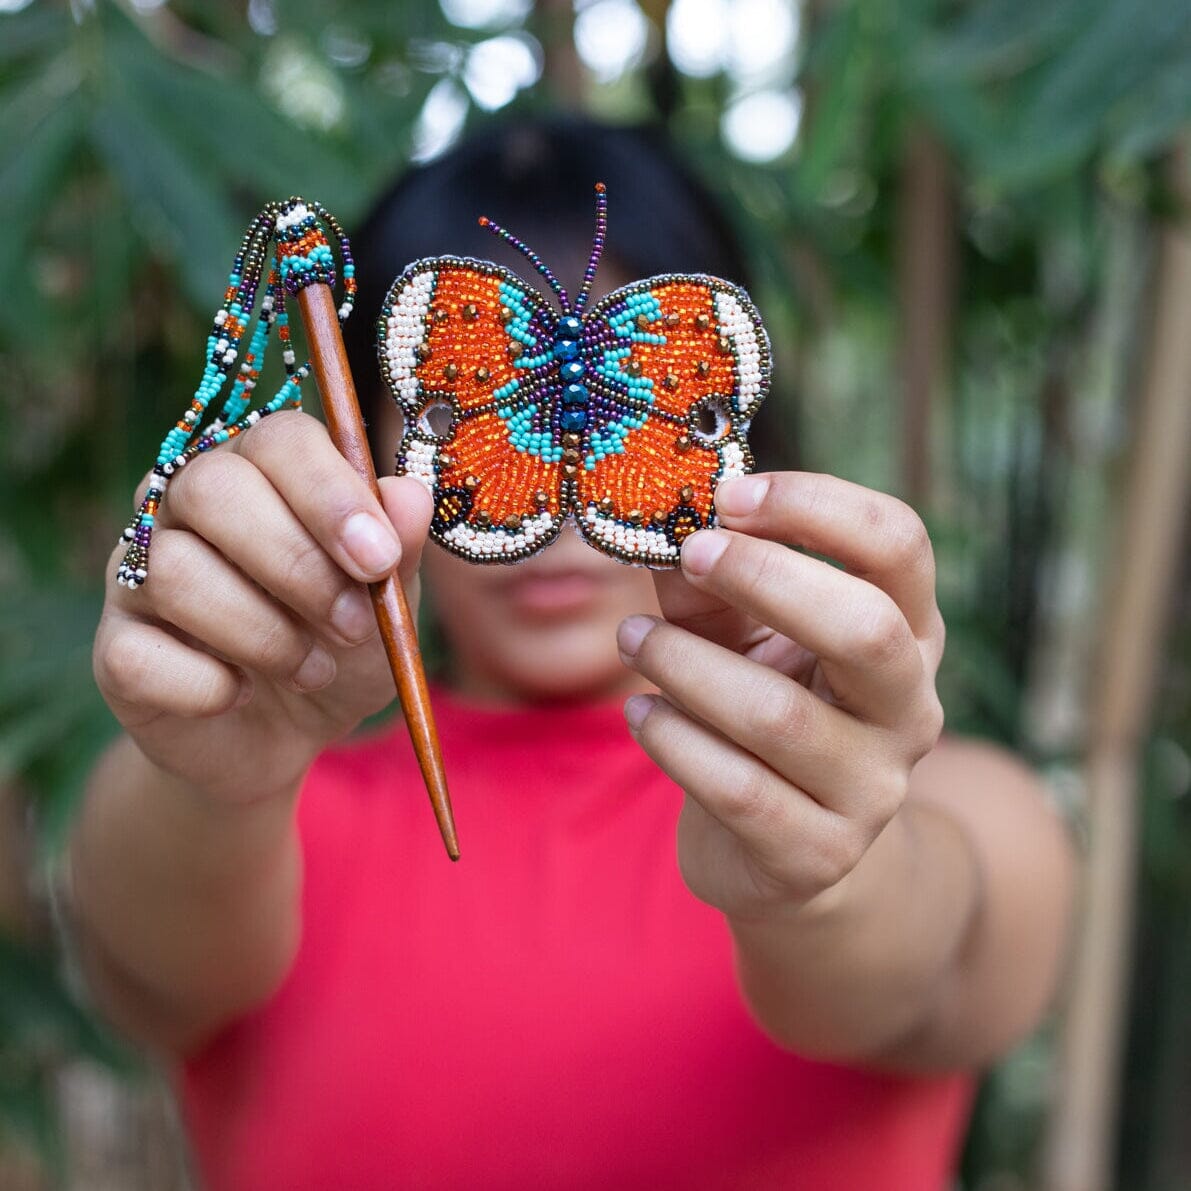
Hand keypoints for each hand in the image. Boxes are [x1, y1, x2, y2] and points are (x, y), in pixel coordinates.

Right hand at [93, 410, 432, 803]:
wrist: (291, 733)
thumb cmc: (341, 641)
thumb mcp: (388, 599)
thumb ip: (399, 545)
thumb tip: (411, 496)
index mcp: (263, 470)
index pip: (279, 438)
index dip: (331, 494)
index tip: (378, 559)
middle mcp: (186, 503)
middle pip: (213, 489)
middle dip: (298, 566)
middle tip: (354, 625)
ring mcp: (139, 570)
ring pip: (176, 573)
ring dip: (265, 635)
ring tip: (312, 668)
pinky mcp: (114, 646)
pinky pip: (140, 655)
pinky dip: (210, 687)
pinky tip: (243, 693)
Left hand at [616, 471, 945, 921]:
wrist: (787, 850)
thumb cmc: (764, 708)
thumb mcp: (743, 636)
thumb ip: (709, 585)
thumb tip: (663, 522)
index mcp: (907, 632)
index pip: (898, 546)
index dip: (819, 506)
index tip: (732, 493)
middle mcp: (908, 708)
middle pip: (866, 628)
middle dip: (766, 578)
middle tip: (691, 553)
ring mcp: (872, 789)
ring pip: (778, 715)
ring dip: (686, 664)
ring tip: (632, 639)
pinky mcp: (818, 853)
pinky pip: (737, 789)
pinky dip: (674, 741)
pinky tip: (641, 714)